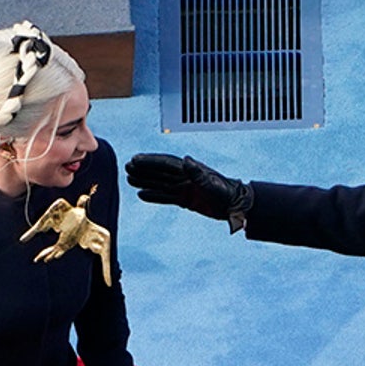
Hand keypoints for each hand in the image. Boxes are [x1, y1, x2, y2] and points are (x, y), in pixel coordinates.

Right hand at [124, 153, 254, 231]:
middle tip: (127, 166)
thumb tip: (185, 161)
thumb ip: (198, 173)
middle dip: (143, 169)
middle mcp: (185, 177)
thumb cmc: (227, 193)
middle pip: (159, 171)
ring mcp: (185, 187)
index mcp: (190, 170)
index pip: (165, 164)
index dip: (150, 161)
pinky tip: (142, 194)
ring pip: (160, 183)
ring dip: (145, 180)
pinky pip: (166, 196)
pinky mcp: (186, 199)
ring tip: (129, 178)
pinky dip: (154, 195)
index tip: (136, 160)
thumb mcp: (212, 183)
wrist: (236, 206)